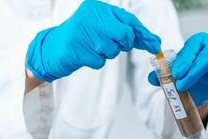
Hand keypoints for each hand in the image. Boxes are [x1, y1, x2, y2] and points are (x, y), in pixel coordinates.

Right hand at [27, 0, 160, 81]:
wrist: (52, 48)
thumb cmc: (81, 38)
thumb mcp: (102, 29)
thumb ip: (125, 32)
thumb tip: (153, 40)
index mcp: (98, 8)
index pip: (128, 20)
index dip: (143, 34)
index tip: (155, 44)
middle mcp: (91, 15)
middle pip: (123, 35)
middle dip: (123, 44)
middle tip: (112, 44)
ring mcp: (82, 31)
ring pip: (112, 49)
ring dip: (105, 53)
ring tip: (91, 47)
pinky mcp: (76, 48)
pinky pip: (99, 61)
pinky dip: (95, 61)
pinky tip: (85, 55)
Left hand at [148, 32, 207, 106]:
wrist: (197, 89)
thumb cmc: (186, 78)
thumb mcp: (174, 78)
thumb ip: (162, 77)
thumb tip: (151, 78)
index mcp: (197, 44)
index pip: (191, 48)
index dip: (183, 60)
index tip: (175, 74)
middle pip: (207, 55)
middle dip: (195, 69)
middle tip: (183, 84)